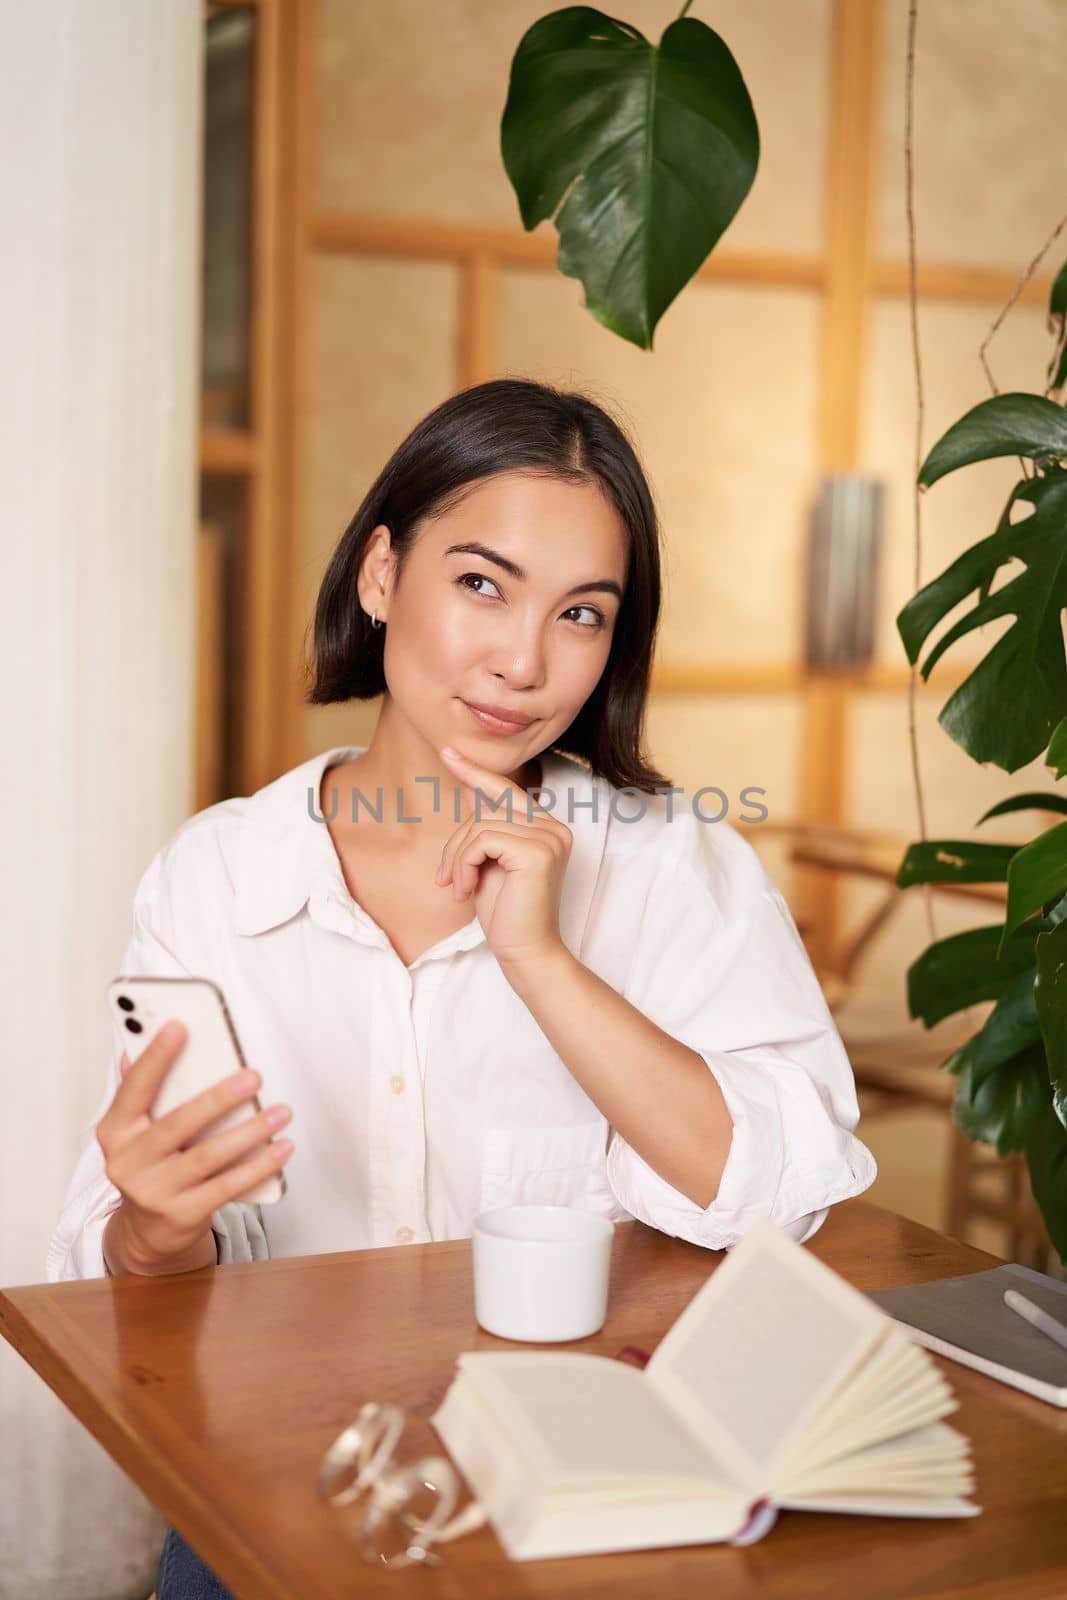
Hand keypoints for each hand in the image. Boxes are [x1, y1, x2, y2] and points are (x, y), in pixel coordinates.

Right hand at [96, 1021, 292, 1273]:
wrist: (148, 1229)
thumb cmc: (151, 1163)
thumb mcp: (136, 1129)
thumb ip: (138, 1090)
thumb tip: (132, 1049)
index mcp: (115, 1131)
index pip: (134, 1088)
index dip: (155, 1058)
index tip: (180, 1026)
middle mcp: (128, 1162)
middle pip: (178, 1124)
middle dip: (218, 1098)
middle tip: (254, 1076)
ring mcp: (154, 1192)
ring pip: (208, 1157)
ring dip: (250, 1132)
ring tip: (281, 1112)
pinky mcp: (182, 1214)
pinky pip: (227, 1187)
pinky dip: (259, 1166)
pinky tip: (282, 1148)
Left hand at [434, 744, 571, 969]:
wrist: (525, 951)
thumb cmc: (506, 913)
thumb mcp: (489, 862)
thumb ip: (485, 827)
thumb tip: (470, 790)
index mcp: (546, 827)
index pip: (506, 790)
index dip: (476, 771)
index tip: (448, 752)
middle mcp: (554, 827)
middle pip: (487, 809)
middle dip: (456, 842)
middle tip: (445, 878)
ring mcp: (550, 837)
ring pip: (480, 825)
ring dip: (457, 858)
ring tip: (456, 887)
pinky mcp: (539, 852)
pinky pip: (483, 839)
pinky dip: (464, 864)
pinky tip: (466, 890)